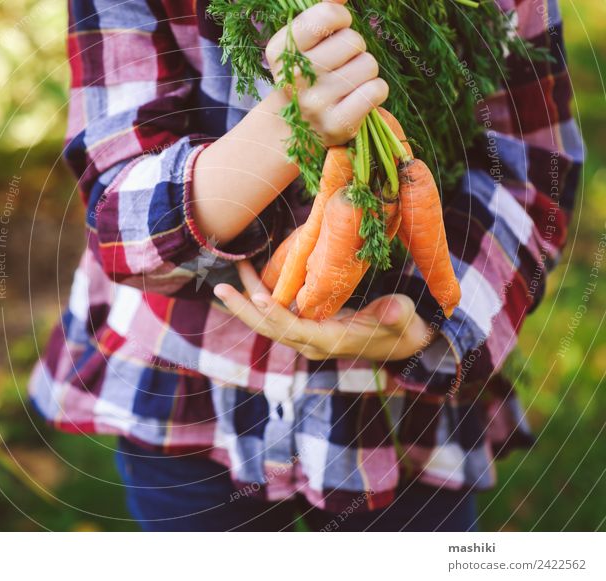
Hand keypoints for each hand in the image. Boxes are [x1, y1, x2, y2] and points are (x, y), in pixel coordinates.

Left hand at [214, 261, 435, 361]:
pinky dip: (262, 294)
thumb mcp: (402, 318)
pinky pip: (276, 312)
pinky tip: (251, 273)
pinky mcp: (304, 326)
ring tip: (230, 272)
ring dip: (247, 299)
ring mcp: (305, 335)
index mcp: (330, 341)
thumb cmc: (401, 326)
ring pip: (268, 319)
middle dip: (244, 309)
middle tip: (220, 288)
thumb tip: (394, 309)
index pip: (296, 330)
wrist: (399, 340)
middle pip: (270, 328)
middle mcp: (310, 342)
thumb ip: (396, 314)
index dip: (276, 315)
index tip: (257, 297)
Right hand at [265, 0, 387, 146]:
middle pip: (354, 41)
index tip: (332, 35)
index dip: (340, 21)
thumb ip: (322, 14)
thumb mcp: (304, 44)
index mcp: (282, 50)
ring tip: (346, 85)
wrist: (294, 129)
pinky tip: (356, 99)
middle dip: (354, 50)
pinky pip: (377, 90)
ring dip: (364, 72)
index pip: (327, 15)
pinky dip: (374, 92)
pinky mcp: (337, 124)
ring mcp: (316, 103)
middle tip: (338, 67)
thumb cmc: (307, 76)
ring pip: (368, 64)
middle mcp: (295, 76)